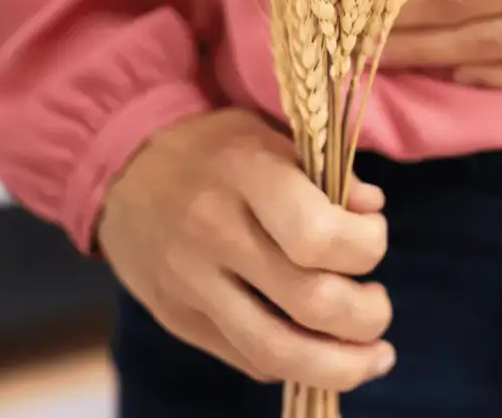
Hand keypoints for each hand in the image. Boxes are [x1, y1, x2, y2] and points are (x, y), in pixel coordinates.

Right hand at [97, 109, 393, 389]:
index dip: (366, 247)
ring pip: (277, 350)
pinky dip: (296, 364)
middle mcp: (214, 234)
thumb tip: (372, 209)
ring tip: (373, 357)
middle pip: (309, 301)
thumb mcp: (271, 136)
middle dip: (366, 316)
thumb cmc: (215, 149)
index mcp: (246, 176)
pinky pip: (247, 359)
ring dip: (341, 366)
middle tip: (379, 306)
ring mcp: (190, 284)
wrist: (122, 170)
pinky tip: (322, 353)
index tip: (373, 238)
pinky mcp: (178, 319)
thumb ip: (328, 174)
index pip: (318, 236)